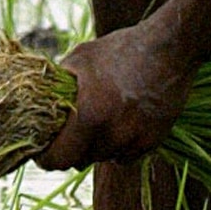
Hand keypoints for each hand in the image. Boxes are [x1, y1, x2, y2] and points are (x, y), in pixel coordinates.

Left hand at [33, 23, 192, 171]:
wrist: (170, 48)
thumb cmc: (121, 49)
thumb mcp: (80, 58)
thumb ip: (57, 84)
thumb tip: (40, 101)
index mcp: (89, 116)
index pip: (58, 159)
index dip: (46, 158)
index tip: (43, 151)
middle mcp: (112, 135)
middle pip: (80, 161)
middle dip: (72, 149)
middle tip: (71, 132)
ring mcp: (134, 140)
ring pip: (103, 158)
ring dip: (96, 146)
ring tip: (101, 118)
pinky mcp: (152, 142)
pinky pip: (125, 156)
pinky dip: (119, 146)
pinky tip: (121, 122)